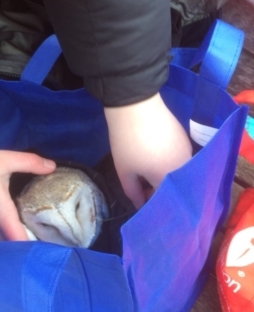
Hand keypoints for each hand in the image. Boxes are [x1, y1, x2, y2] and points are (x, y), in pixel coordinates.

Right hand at [0, 150, 55, 241]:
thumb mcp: (5, 160)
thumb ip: (30, 162)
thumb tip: (52, 166)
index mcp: (2, 215)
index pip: (20, 242)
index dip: (36, 248)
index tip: (52, 245)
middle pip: (13, 248)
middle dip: (29, 249)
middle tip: (47, 242)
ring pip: (4, 244)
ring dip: (17, 244)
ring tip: (36, 238)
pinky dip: (8, 238)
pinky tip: (17, 228)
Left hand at [104, 93, 191, 208]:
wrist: (135, 106)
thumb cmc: (127, 143)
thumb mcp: (124, 171)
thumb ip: (133, 192)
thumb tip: (140, 205)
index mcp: (168, 179)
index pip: (163, 200)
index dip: (149, 202)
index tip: (138, 196)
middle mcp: (184, 168)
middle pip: (172, 187)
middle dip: (157, 189)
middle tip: (140, 183)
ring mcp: (188, 151)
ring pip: (176, 172)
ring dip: (163, 175)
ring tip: (145, 167)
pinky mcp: (185, 138)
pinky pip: (179, 158)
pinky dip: (168, 162)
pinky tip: (154, 154)